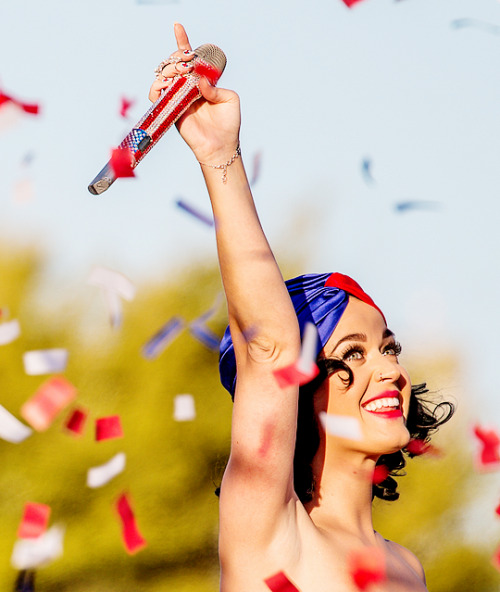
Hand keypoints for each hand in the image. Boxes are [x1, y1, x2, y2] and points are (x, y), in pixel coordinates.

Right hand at [148, 23, 240, 162]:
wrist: (221, 147)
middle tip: (185, 64)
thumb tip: (200, 80)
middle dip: (177, 58)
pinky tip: (164, 85)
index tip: (178, 27)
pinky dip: (157, 88)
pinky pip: (157, 97)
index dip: (183, 43)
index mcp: (202, 83)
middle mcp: (189, 89)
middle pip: (175, 65)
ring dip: (168, 71)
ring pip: (164, 77)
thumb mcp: (230, 100)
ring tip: (177, 74)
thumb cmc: (228, 125)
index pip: (191, 60)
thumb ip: (216, 87)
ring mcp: (179, 99)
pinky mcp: (171, 111)